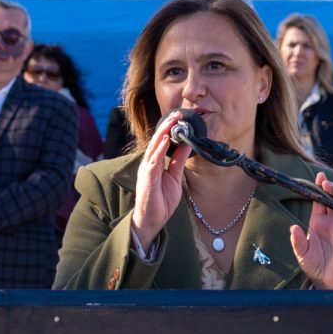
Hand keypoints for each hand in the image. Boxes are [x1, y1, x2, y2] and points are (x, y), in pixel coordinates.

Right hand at [129, 110, 190, 248]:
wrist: (151, 220)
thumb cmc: (160, 201)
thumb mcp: (175, 178)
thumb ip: (178, 162)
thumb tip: (186, 145)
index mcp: (155, 163)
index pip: (161, 142)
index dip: (170, 129)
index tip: (180, 118)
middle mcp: (149, 163)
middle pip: (157, 140)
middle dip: (167, 126)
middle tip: (178, 113)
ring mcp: (147, 170)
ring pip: (154, 146)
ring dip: (163, 132)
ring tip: (172, 121)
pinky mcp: (147, 178)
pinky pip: (154, 160)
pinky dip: (159, 149)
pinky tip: (165, 140)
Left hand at [288, 172, 332, 290]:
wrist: (326, 280)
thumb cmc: (313, 265)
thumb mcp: (302, 253)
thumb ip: (297, 240)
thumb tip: (292, 227)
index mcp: (318, 221)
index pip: (320, 200)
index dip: (320, 188)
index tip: (320, 176)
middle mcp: (332, 222)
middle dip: (332, 189)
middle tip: (327, 184)